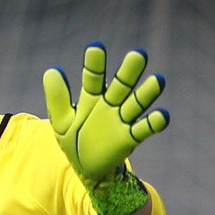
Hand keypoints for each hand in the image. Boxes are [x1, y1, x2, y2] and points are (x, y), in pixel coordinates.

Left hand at [44, 43, 167, 214]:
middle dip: (129, 72)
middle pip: (121, 86)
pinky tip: (163, 115)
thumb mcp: (61, 120)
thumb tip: (51, 70)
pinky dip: (154, 123)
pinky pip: (144, 129)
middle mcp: (110, 105)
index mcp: (91, 97)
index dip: (95, 63)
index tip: (95, 46)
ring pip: (136, 104)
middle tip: (138, 54)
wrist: (85, 168)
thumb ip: (57, 98)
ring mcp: (121, 120)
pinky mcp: (129, 138)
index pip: (93, 77)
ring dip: (147, 93)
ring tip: (158, 80)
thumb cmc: (73, 139)